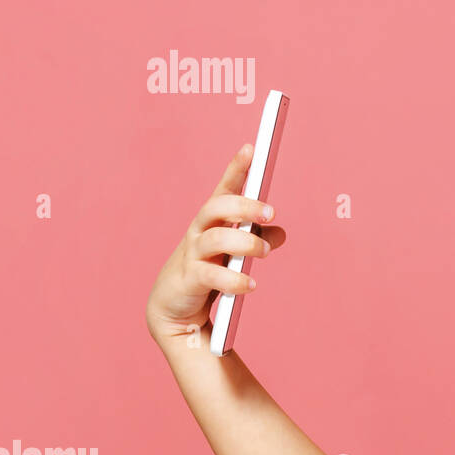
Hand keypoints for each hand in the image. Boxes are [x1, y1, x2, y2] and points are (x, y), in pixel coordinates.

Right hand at [146, 143, 287, 343]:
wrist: (174, 306)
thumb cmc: (208, 269)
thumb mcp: (234, 252)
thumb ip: (257, 238)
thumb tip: (280, 232)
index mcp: (213, 220)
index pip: (225, 189)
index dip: (236, 168)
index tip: (252, 148)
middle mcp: (200, 231)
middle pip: (217, 206)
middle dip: (244, 206)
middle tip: (271, 213)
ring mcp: (192, 253)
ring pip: (215, 238)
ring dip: (245, 243)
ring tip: (264, 252)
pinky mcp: (189, 279)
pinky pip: (211, 275)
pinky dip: (234, 279)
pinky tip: (251, 285)